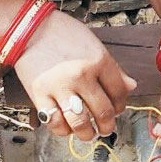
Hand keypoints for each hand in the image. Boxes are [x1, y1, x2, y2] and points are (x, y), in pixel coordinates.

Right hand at [14, 11, 136, 145]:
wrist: (29, 28)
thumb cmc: (63, 34)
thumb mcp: (94, 45)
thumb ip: (113, 68)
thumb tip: (131, 86)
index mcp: (99, 60)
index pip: (119, 93)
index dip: (121, 106)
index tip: (117, 110)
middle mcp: (81, 75)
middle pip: (103, 111)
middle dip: (107, 125)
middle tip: (106, 128)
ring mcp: (60, 86)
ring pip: (80, 122)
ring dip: (87, 133)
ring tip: (88, 133)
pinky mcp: (39, 94)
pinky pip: (55, 122)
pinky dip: (63, 130)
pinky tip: (67, 127)